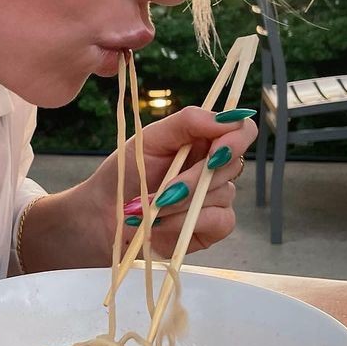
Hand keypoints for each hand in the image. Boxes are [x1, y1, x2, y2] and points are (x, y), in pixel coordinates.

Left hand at [85, 106, 257, 257]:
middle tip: (164, 189)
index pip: (242, 131)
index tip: (216, 149)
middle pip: (232, 164)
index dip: (236, 139)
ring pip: (222, 194)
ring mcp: (217, 197)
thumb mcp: (151, 138)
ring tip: (151, 207)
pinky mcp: (214, 226)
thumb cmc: (127, 172)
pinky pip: (219, 220)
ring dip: (182, 201)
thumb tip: (227, 119)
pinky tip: (161, 222)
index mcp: (204, 140)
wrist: (104, 213)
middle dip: (194, 178)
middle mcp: (215, 167)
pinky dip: (186, 221)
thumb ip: (188, 121)